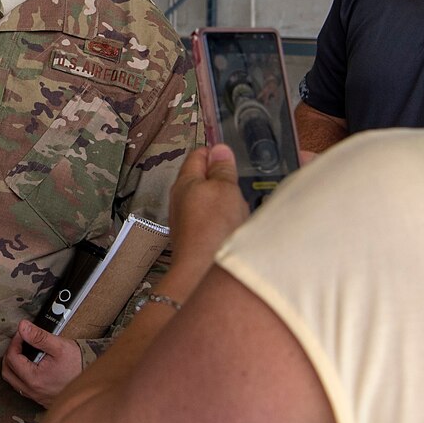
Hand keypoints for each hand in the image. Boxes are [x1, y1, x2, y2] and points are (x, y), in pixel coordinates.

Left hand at [2, 321, 84, 406]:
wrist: (95, 384)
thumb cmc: (79, 367)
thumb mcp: (60, 347)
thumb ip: (39, 337)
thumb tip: (23, 327)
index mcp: (33, 378)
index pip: (12, 357)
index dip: (14, 342)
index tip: (22, 333)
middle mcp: (32, 390)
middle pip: (8, 371)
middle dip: (10, 354)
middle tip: (19, 342)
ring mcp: (36, 396)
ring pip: (14, 381)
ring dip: (14, 366)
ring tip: (24, 352)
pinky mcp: (42, 399)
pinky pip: (24, 388)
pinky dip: (22, 375)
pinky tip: (31, 366)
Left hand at [165, 145, 247, 294]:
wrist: (205, 273)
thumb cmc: (213, 228)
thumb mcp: (224, 188)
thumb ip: (222, 169)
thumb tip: (219, 150)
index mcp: (185, 182)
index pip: (197, 155)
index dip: (216, 152)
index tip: (234, 156)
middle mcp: (181, 201)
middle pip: (204, 180)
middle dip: (224, 179)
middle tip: (241, 182)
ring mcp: (188, 222)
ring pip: (211, 202)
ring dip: (228, 202)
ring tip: (241, 207)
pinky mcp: (198, 239)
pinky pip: (215, 222)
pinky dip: (227, 220)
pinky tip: (237, 228)